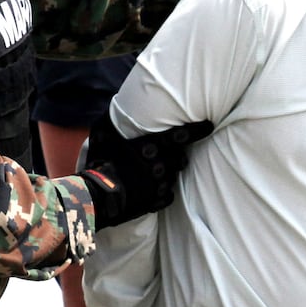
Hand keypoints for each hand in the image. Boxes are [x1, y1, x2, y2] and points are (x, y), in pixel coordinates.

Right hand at [79, 114, 212, 229]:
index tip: (210, 125)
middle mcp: (158, 165)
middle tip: (171, 156)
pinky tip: (150, 190)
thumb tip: (116, 105)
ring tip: (152, 175)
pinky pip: (166, 195)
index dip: (198, 130)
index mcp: (150, 147)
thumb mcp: (103, 135)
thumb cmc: (98, 162)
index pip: (181, 136)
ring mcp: (158, 185)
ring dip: (167, 174)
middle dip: (178, 157)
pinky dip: (160, 192)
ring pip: (173, 177)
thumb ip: (115, 121)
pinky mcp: (155, 201)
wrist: (95, 198)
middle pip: (180, 159)